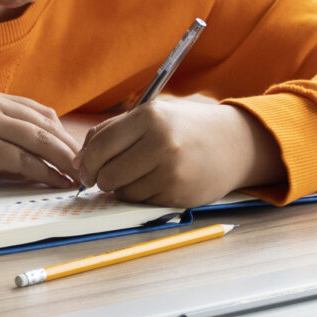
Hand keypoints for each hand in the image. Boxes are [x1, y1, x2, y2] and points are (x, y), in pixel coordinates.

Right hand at [0, 92, 83, 189]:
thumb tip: (31, 152)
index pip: (40, 112)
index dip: (62, 134)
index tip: (77, 153)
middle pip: (44, 125)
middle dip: (69, 147)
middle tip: (89, 167)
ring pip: (38, 139)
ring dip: (64, 161)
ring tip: (80, 177)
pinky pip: (22, 159)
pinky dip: (44, 172)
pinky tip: (56, 182)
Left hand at [79, 97, 276, 208]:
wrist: (235, 144)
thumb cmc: (187, 128)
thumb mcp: (153, 114)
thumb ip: (113, 131)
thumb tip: (80, 161)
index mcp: (150, 117)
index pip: (99, 145)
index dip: (86, 162)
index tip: (85, 169)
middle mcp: (160, 143)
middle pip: (106, 173)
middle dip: (101, 178)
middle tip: (108, 175)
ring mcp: (171, 171)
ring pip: (122, 191)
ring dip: (122, 188)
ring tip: (139, 174)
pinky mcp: (179, 194)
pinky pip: (142, 201)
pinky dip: (141, 195)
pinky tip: (156, 181)